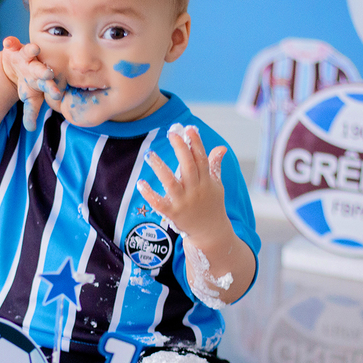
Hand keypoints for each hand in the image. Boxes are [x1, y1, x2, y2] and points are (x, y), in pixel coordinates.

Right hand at [0, 36, 63, 130]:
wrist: (16, 69)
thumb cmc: (28, 85)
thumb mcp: (29, 99)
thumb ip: (30, 113)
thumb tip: (31, 129)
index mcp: (43, 81)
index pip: (49, 87)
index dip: (53, 90)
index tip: (58, 95)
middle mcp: (37, 67)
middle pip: (41, 69)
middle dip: (44, 71)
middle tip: (48, 74)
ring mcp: (26, 56)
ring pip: (30, 51)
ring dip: (31, 50)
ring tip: (34, 48)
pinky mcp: (14, 48)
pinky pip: (12, 43)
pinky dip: (10, 42)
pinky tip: (7, 42)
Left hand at [138, 124, 231, 244]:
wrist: (211, 233)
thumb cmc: (212, 205)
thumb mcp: (217, 185)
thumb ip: (215, 166)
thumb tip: (221, 148)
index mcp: (206, 181)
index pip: (201, 158)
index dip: (196, 143)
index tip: (189, 129)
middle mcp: (196, 190)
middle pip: (188, 166)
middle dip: (180, 149)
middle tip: (171, 134)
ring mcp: (184, 202)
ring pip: (171, 182)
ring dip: (160, 168)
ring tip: (150, 154)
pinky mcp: (173, 214)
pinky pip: (159, 203)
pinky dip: (149, 194)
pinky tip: (141, 183)